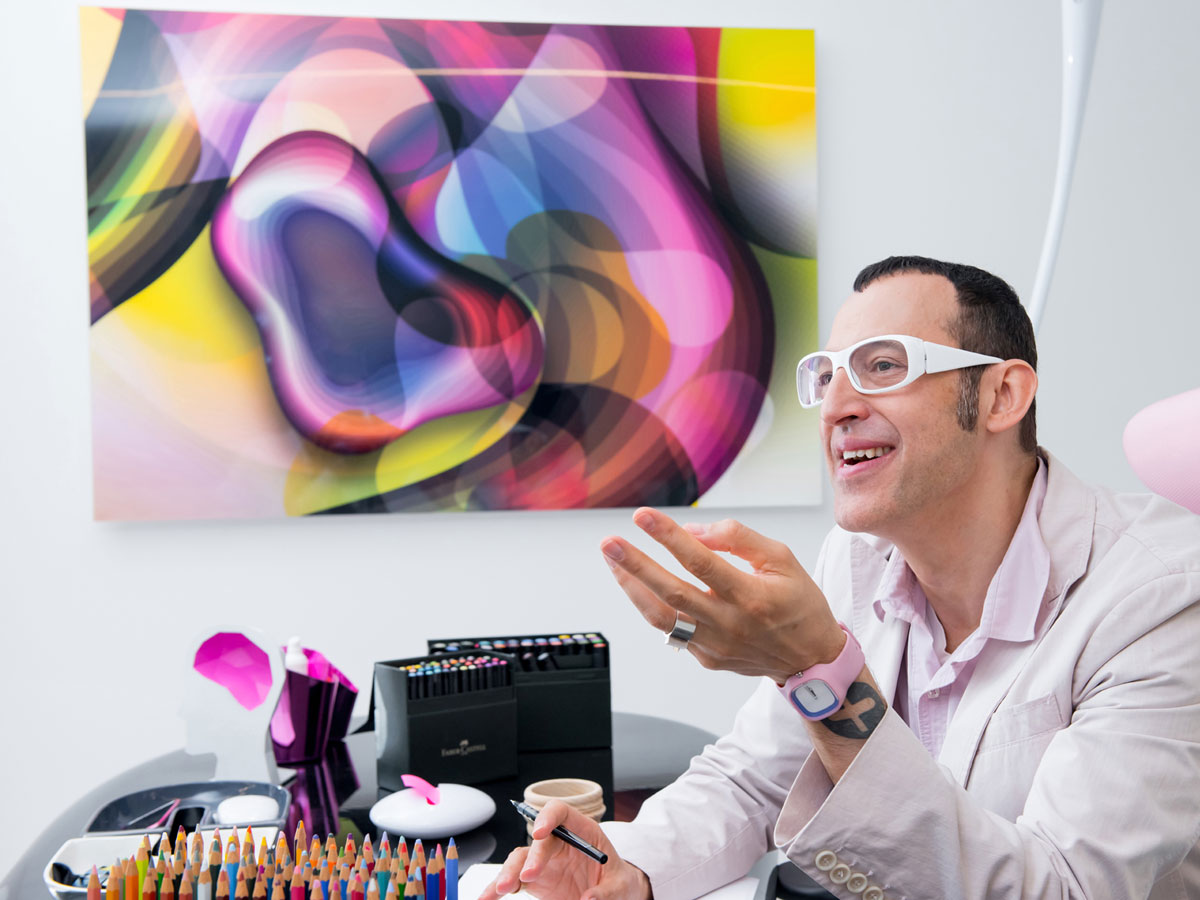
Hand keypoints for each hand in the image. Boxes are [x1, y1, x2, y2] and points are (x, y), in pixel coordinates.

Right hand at [478, 801, 649, 899]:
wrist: (612, 896)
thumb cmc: (619, 883)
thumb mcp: (621, 886)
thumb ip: (607, 892)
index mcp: (582, 831)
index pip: (561, 812)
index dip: (548, 817)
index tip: (540, 832)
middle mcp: (559, 842)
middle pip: (538, 840)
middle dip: (531, 856)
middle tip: (527, 877)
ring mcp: (544, 861)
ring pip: (519, 859)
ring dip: (508, 872)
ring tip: (501, 891)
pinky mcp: (534, 880)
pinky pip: (513, 881)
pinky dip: (496, 889)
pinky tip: (486, 898)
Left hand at [600, 507, 844, 682]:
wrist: (810, 660)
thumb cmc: (799, 605)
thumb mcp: (782, 559)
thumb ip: (739, 539)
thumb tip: (693, 529)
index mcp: (752, 596)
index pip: (701, 561)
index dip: (669, 537)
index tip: (643, 517)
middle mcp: (731, 624)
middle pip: (673, 592)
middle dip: (636, 566)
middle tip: (610, 543)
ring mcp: (715, 645)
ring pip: (663, 618)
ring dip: (632, 588)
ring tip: (613, 562)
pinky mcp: (706, 658)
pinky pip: (671, 631)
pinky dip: (650, 606)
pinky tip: (637, 586)